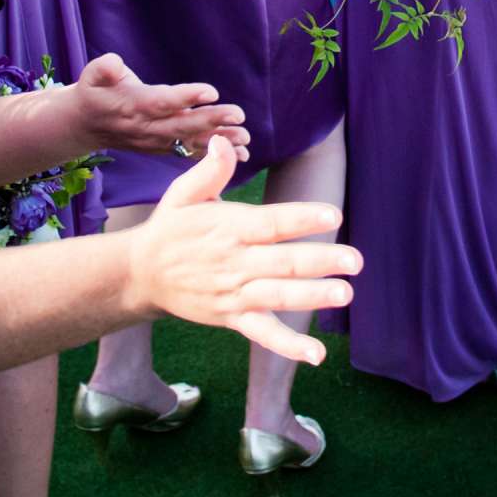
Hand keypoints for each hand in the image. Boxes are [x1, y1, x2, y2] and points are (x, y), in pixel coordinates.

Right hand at [70, 52, 250, 159]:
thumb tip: (114, 64)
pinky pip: (190, 151)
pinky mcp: (162, 146)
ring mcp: (155, 140)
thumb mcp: (91, 75)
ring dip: (219, 140)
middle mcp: (146, 127)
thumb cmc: (94, 92)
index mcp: (132, 105)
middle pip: (181, 124)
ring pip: (190, 141)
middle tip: (238, 115)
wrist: (84, 125)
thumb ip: (103, 68)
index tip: (211, 92)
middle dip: (211, 120)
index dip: (186, 97)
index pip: (161, 102)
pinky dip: (215, 153)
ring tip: (245, 138)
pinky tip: (242, 155)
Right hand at [127, 137, 358, 363]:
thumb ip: (210, 170)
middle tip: (355, 261)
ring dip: (312, 297)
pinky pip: (262, 334)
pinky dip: (288, 346)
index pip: (270, 223)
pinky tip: (316, 355)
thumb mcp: (183, 194)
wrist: (141, 274)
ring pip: (277, 297)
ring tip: (344, 293)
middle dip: (319, 261)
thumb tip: (223, 141)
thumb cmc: (171, 228)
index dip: (301, 219)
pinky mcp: (231, 318)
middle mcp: (234, 262)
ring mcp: (233, 293)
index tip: (333, 215)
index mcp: (228, 227)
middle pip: (282, 262)